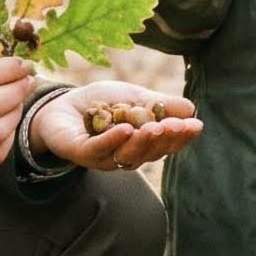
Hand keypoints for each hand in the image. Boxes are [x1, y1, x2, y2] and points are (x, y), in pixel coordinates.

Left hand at [32, 81, 201, 171]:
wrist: (61, 104)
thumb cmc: (100, 103)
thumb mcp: (134, 97)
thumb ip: (159, 104)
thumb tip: (191, 109)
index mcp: (141, 144)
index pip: (165, 144)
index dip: (181, 136)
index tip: (195, 125)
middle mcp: (125, 155)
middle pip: (150, 153)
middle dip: (165, 140)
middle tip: (177, 126)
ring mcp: (103, 157)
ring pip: (127, 156)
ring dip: (143, 142)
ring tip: (155, 128)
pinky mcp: (80, 152)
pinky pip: (99, 150)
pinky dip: (113, 140)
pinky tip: (126, 129)